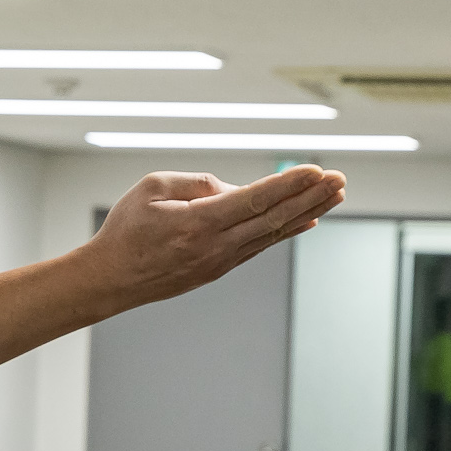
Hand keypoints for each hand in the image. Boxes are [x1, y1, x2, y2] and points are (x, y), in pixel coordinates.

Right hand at [87, 164, 347, 305]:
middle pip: (273, 219)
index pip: (254, 200)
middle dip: (310, 196)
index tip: (315, 170)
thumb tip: (233, 189)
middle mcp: (216, 247)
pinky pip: (261, 245)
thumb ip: (197, 183)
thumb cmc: (126, 232)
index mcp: (198, 225)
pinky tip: (308, 220)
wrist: (111, 280)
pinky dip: (287, 230)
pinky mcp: (219, 268)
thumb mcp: (152, 189)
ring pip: (273, 233)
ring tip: (334, 195)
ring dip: (306, 212)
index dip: (288, 184)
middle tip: (340, 179)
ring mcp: (220, 262)